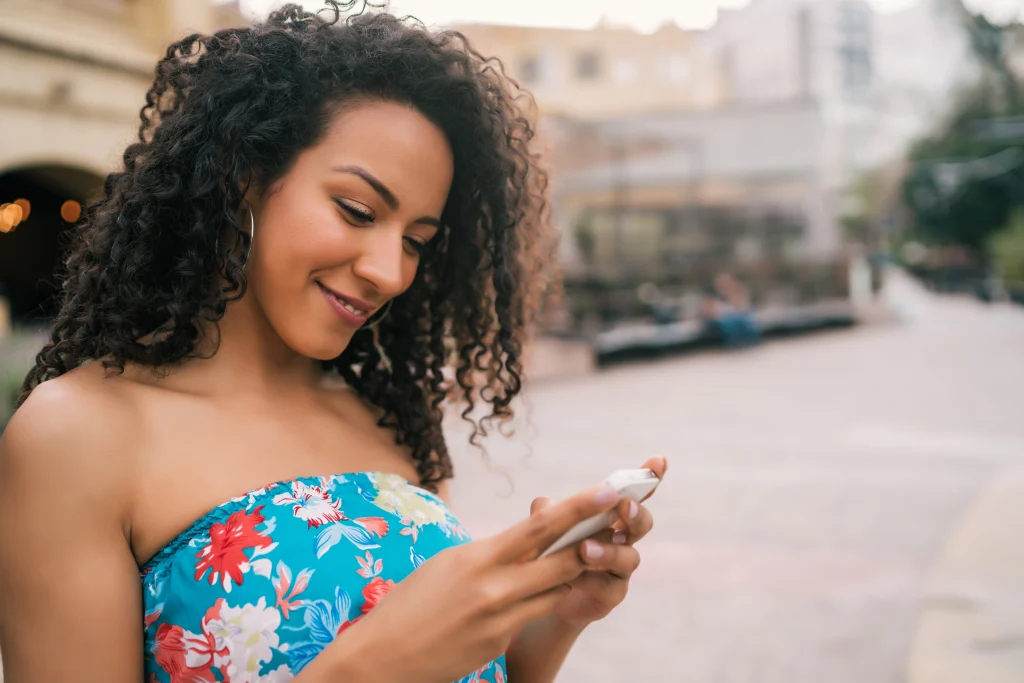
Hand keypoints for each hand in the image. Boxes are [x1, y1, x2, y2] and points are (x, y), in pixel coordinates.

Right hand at [332, 484, 623, 682]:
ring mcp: (501, 618)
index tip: (609, 489)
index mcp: (479, 557)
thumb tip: (520, 543)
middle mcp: (495, 586)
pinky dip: (542, 600)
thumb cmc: (409, 603)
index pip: (541, 526)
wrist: (383, 657)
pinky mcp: (501, 642)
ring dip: (575, 570)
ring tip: (594, 551)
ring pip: (557, 589)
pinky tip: (538, 593)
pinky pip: (534, 615)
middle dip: (596, 538)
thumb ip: (488, 553)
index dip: (580, 507)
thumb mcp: (448, 564)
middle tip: (623, 518)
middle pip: (562, 559)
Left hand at [544, 457, 665, 626]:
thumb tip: (543, 504)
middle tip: (623, 506)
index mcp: (610, 516)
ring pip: (629, 557)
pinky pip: (608, 587)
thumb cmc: (550, 551)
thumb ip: (547, 515)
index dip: (649, 477)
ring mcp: (620, 569)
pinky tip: (572, 577)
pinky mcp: (611, 595)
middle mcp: (622, 539)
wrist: (541, 596)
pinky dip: (590, 579)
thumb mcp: (544, 528)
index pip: (633, 493)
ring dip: (608, 551)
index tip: (659, 460)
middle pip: (642, 522)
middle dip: (635, 513)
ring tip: (585, 549)